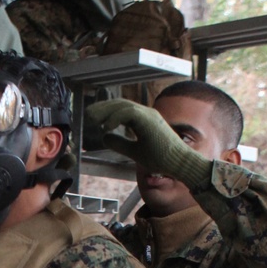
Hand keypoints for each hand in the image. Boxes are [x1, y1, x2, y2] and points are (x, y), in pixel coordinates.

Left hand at [84, 99, 211, 188]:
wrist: (179, 163)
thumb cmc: (161, 159)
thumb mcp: (135, 151)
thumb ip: (121, 143)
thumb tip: (104, 137)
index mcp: (143, 119)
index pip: (121, 109)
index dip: (105, 111)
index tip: (92, 117)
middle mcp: (146, 114)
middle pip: (120, 104)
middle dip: (102, 108)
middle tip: (87, 114)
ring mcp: (149, 115)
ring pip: (123, 106)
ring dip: (106, 111)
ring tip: (92, 119)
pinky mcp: (150, 121)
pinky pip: (129, 113)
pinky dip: (115, 118)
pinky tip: (105, 127)